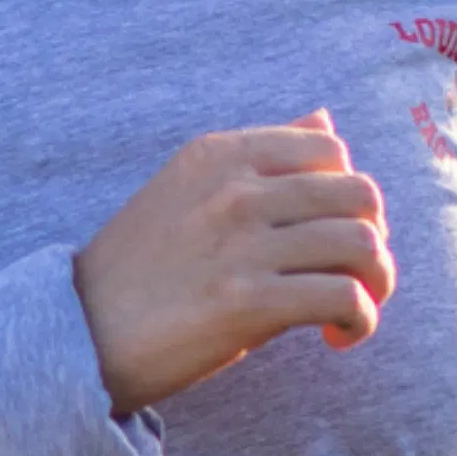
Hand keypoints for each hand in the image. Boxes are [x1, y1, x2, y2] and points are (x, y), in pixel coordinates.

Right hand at [70, 112, 393, 412]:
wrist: (80, 333)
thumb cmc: (141, 268)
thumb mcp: (190, 188)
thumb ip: (261, 156)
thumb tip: (325, 119)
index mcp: (220, 154)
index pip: (331, 150)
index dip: (348, 196)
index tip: (331, 235)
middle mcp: (234, 189)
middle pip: (360, 195)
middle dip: (374, 240)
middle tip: (355, 277)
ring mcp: (241, 243)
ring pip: (363, 245)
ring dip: (376, 285)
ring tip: (353, 311)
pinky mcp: (248, 302)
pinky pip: (345, 297)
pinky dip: (360, 321)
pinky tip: (337, 337)